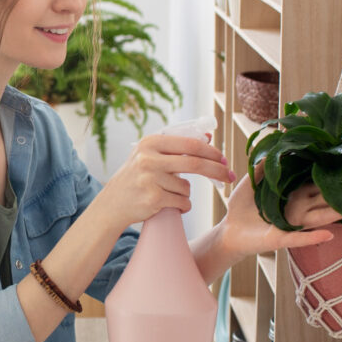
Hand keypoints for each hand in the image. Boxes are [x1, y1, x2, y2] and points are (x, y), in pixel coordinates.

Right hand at [96, 134, 235, 228]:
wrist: (112, 204)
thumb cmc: (135, 177)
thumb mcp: (149, 155)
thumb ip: (176, 146)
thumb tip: (207, 136)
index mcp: (151, 142)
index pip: (191, 144)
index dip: (211, 152)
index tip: (224, 159)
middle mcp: (149, 158)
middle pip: (196, 164)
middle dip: (217, 171)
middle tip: (229, 176)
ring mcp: (151, 179)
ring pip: (187, 187)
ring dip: (186, 193)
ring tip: (168, 194)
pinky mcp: (153, 199)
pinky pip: (182, 202)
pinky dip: (183, 205)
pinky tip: (168, 204)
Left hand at [219, 165, 341, 257]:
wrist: (229, 229)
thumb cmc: (243, 206)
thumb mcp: (253, 179)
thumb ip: (267, 162)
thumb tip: (279, 138)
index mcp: (296, 193)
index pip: (321, 183)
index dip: (337, 176)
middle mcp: (300, 207)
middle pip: (329, 199)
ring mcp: (294, 223)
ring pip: (322, 217)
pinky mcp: (282, 238)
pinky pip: (300, 238)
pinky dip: (313, 237)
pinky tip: (329, 235)